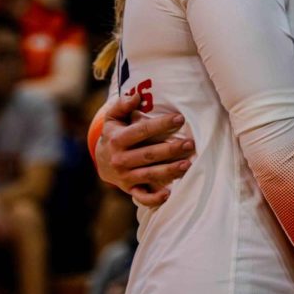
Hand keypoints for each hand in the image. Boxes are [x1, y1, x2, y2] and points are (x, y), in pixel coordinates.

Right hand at [96, 91, 192, 205]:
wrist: (103, 161)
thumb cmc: (115, 134)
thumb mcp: (113, 118)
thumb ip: (122, 105)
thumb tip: (136, 96)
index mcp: (117, 139)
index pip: (141, 131)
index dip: (160, 124)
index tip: (180, 118)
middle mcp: (120, 159)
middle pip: (147, 154)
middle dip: (170, 149)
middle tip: (190, 143)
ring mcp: (124, 176)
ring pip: (148, 174)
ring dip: (168, 171)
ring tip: (187, 164)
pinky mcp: (129, 189)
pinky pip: (141, 196)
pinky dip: (153, 198)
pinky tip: (168, 193)